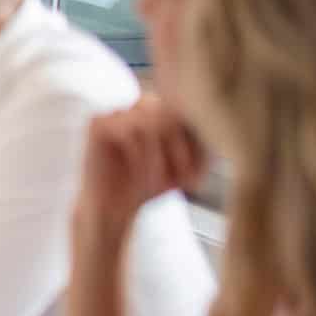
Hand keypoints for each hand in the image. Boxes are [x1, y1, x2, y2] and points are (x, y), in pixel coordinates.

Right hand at [79, 97, 207, 237]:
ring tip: (161, 184)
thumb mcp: (185, 166)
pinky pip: (129, 131)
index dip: (197, 145)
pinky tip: (144, 180)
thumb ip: (200, 144)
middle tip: (185, 182)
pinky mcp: (97, 123)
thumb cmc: (149, 187)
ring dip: (161, 158)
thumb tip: (218, 130)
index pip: (189, 114)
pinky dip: (142, 159)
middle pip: (171, 112)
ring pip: (151, 122)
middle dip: (181, 150)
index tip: (197, 181)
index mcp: (162, 110)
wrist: (111, 210)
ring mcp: (117, 111)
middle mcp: (138, 106)